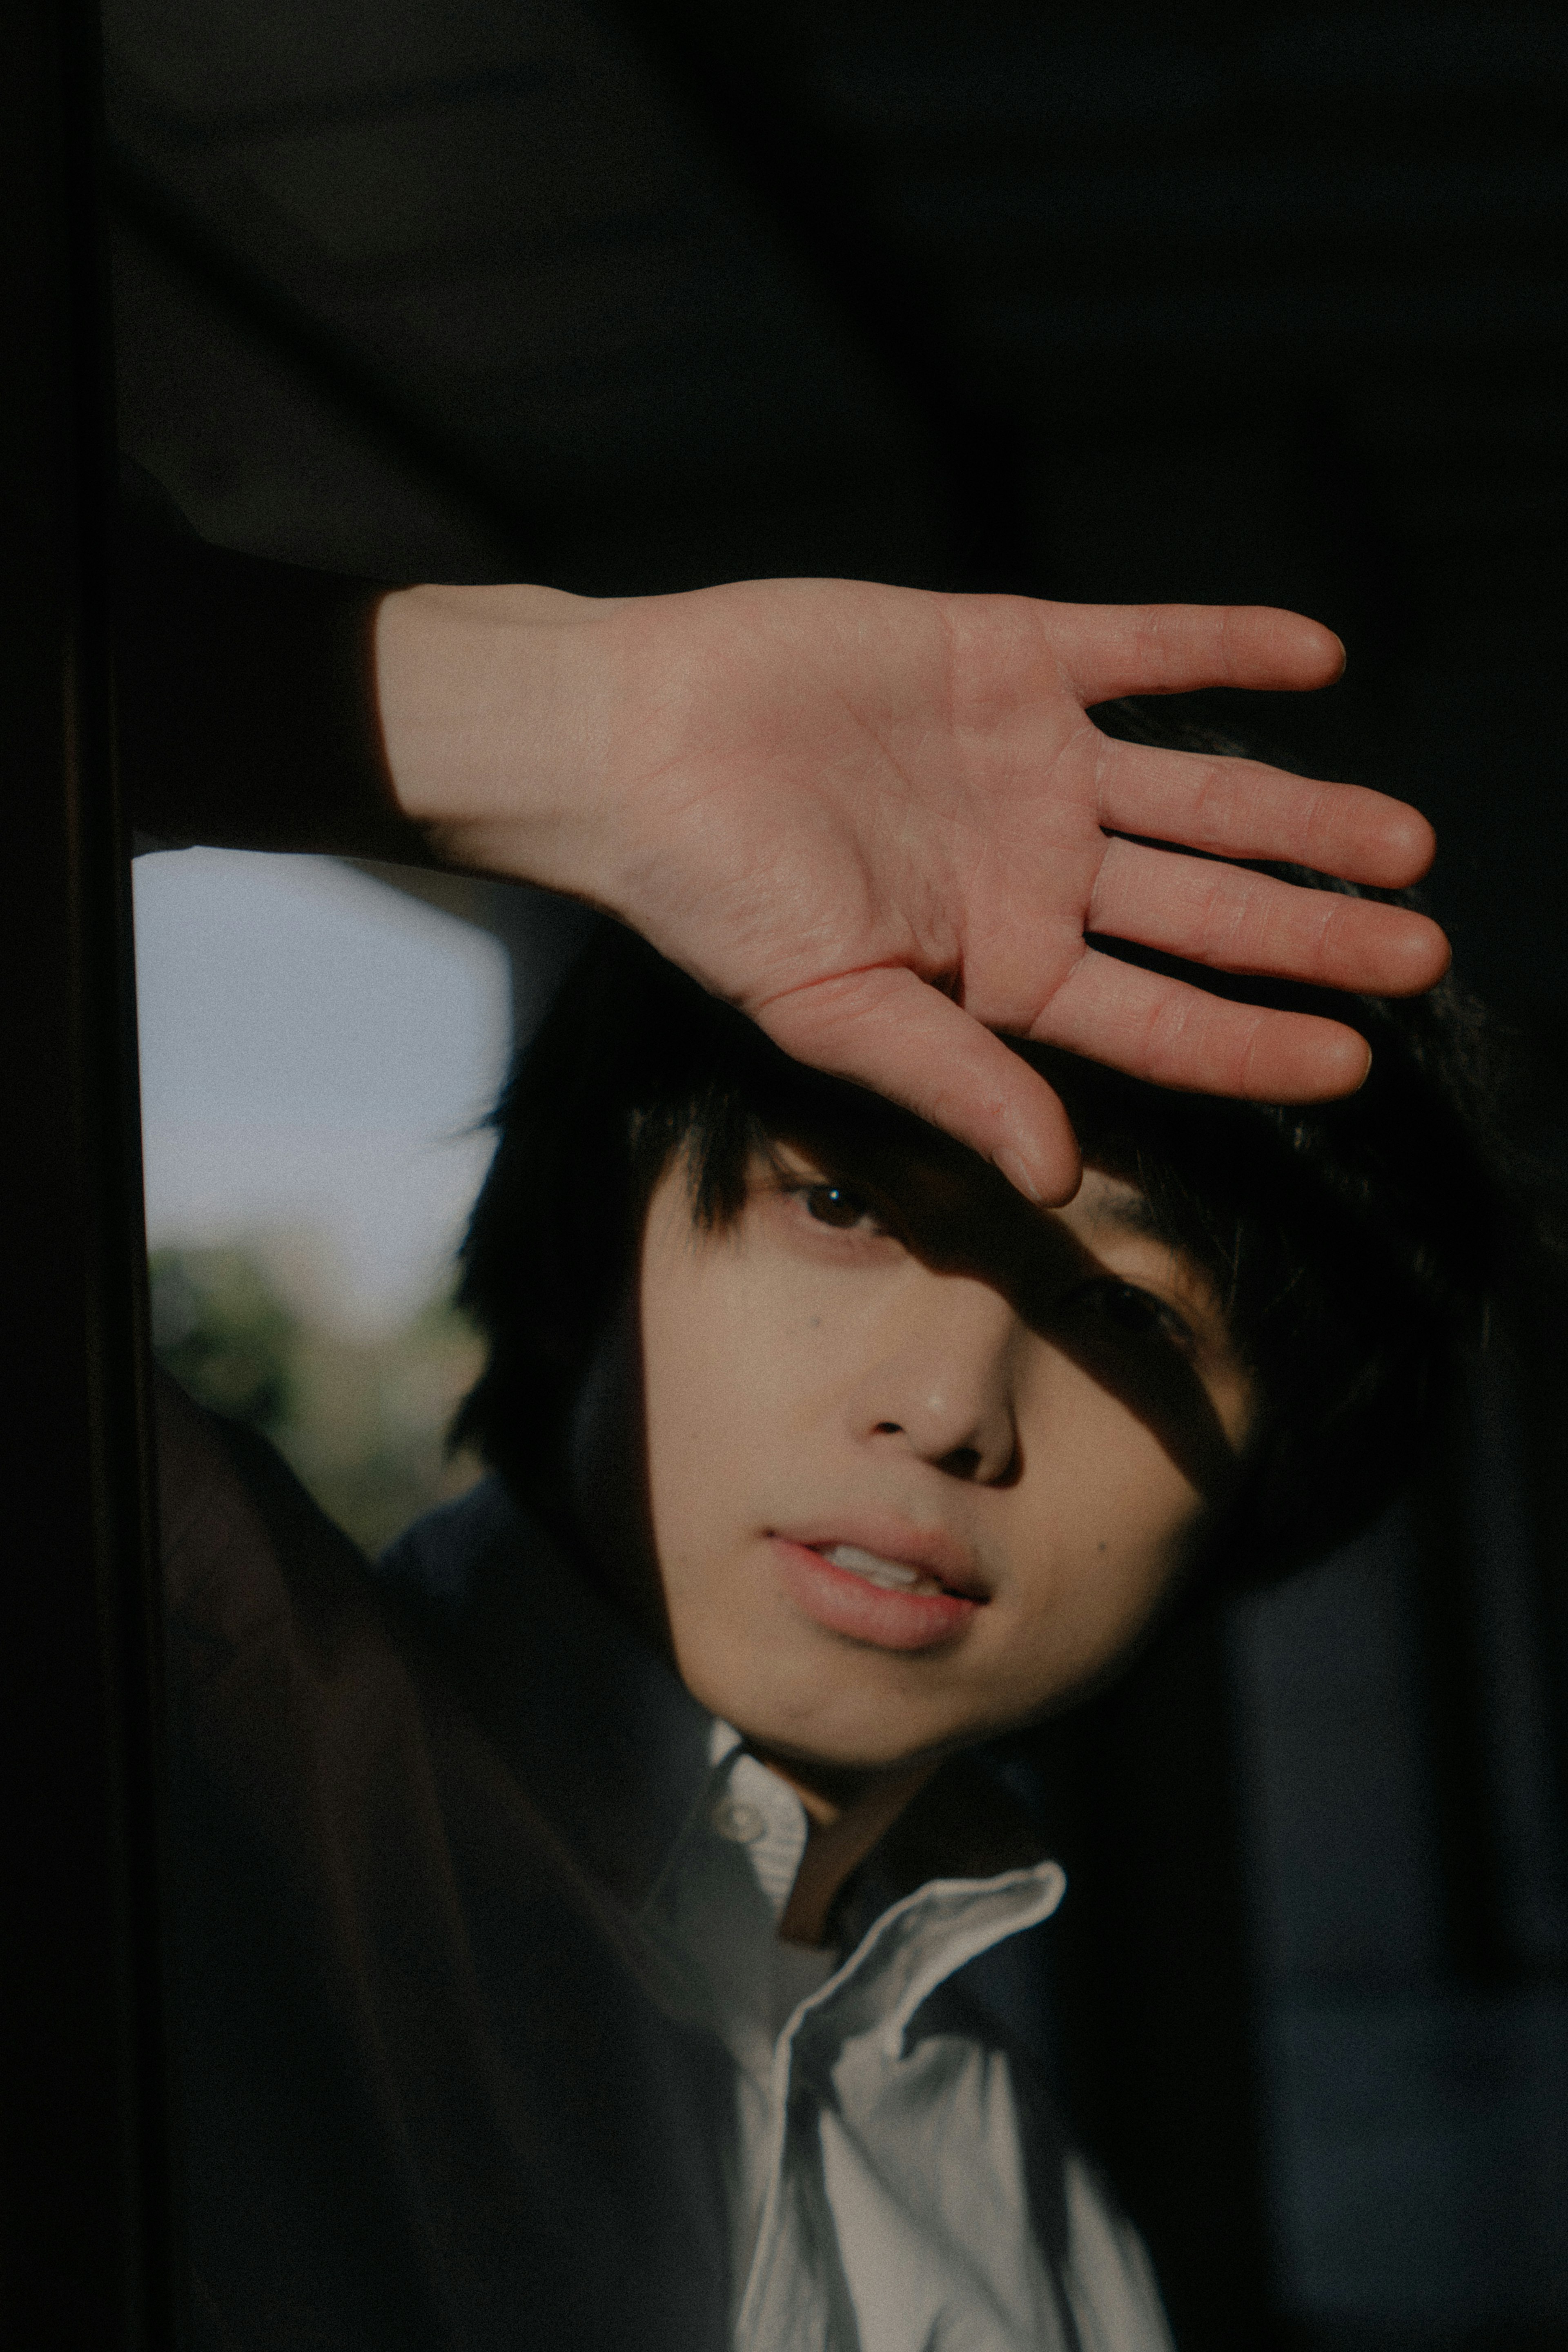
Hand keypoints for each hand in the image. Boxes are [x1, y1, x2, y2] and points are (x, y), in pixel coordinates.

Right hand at [376, 576, 1446, 1203]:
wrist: (630, 743)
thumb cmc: (710, 893)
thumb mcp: (831, 1009)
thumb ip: (955, 1080)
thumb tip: (1061, 1180)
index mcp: (1000, 967)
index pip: (1158, 1020)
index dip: (1255, 1044)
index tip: (1351, 1064)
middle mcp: (1037, 870)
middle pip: (1206, 911)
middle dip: (1313, 935)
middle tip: (1425, 950)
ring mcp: (1032, 764)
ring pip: (1201, 792)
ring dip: (1303, 813)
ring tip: (1407, 840)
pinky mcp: (1008, 655)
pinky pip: (1144, 648)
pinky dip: (1226, 645)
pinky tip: (1322, 653)